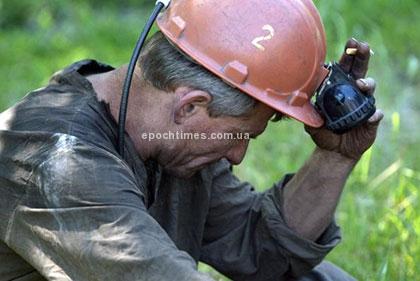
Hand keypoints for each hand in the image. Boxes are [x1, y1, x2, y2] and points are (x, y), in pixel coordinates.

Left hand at [305, 38, 383, 159]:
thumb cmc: (322, 131)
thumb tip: (296, 98)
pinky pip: (375, 116)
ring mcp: (364, 106)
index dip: (348, 54)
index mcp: (340, 88)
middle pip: (360, 70)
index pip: (345, 68)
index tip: (351, 42)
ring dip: (367, 83)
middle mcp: (354, 93)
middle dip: (362, 57)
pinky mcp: (370, 122)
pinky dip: (374, 115)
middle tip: (362, 46)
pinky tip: (372, 116)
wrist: (332, 150)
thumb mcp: (310, 119)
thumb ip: (307, 109)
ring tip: (362, 84)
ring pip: (370, 88)